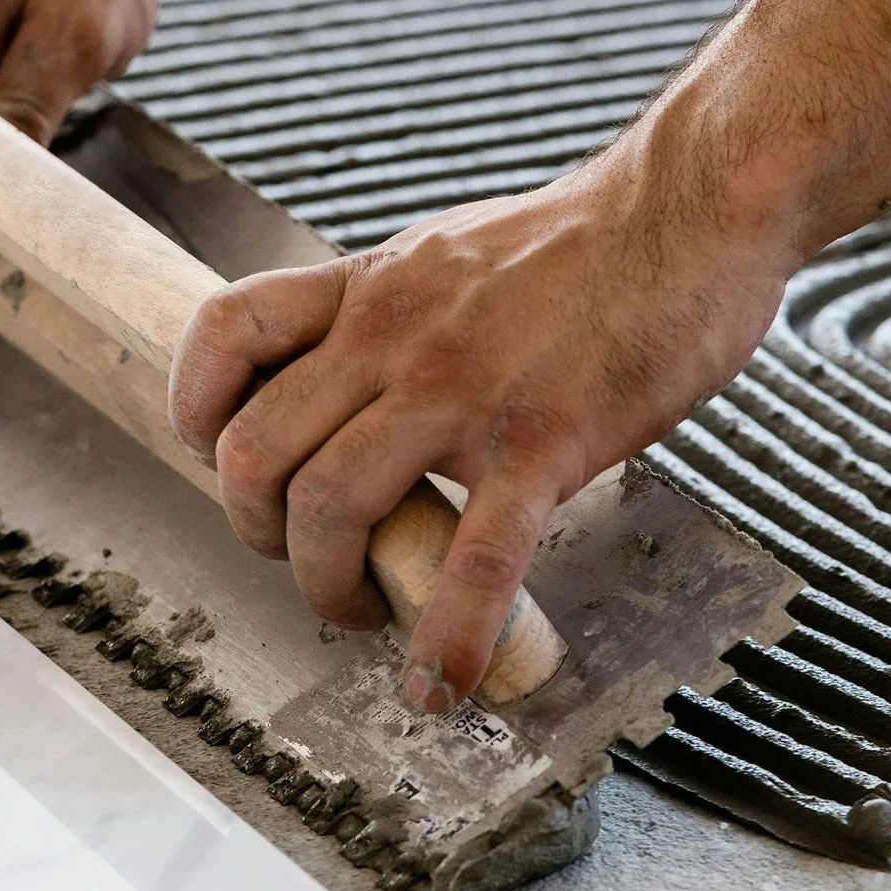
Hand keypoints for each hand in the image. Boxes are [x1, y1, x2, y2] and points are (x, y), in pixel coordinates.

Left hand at [166, 150, 794, 711]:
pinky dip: (448, 638)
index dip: (197, 410)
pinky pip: (476, 560)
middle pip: (255, 451)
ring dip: (329, 588)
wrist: (694, 206)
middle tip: (309, 559)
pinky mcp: (544, 441)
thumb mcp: (455, 256)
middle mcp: (395, 336)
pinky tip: (444, 683)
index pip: (225, 332)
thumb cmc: (592, 239)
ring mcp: (463, 392)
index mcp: (371, 288)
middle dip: (260, 533)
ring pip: (331, 506)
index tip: (221, 457)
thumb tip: (363, 386)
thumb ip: (398, 321)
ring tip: (369, 607)